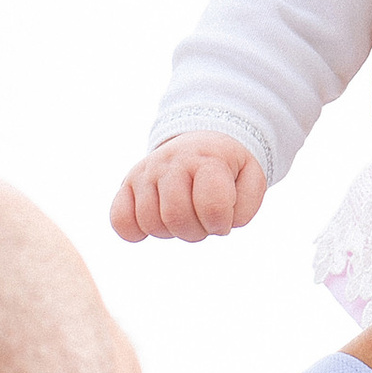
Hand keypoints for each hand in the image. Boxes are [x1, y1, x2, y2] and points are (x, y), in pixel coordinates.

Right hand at [110, 133, 269, 243]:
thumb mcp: (251, 180)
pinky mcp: (128, 183)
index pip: (212, 206)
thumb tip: (219, 224)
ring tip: (183, 216)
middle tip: (203, 220)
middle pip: (177, 218)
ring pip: (150, 222)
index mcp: (207, 159)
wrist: (202, 141)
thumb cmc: (228, 169)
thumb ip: (246, 206)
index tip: (224, 218)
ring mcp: (147, 171)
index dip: (221, 223)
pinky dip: (135, 231)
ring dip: (171, 231)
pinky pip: (120, 220)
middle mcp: (173, 160)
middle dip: (196, 231)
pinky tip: (154, 222)